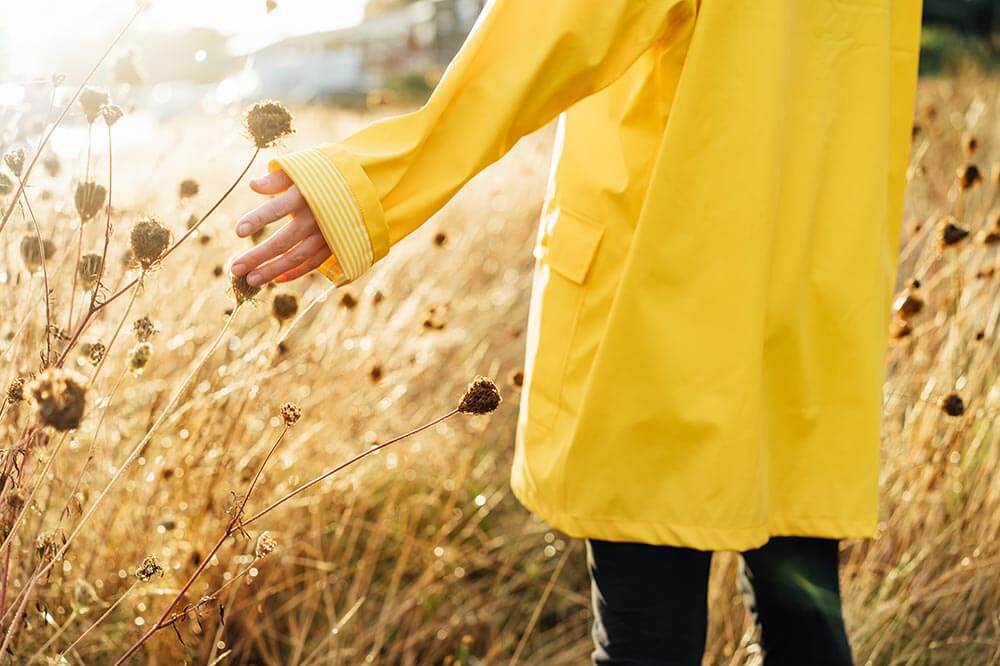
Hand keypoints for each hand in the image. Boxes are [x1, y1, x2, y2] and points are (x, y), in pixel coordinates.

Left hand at [230, 171, 331, 285]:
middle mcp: (316, 216)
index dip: (257, 220)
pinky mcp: (335, 244)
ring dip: (273, 270)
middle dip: (258, 256)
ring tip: (251, 280)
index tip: (238, 232)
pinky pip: (314, 262)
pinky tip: (277, 279)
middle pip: (283, 241)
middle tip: (235, 268)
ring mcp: (327, 233)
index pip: (276, 208)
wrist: (363, 184)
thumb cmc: (323, 175)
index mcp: (305, 194)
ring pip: (297, 256)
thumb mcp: (301, 169)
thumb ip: (276, 179)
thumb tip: (252, 185)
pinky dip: (295, 272)